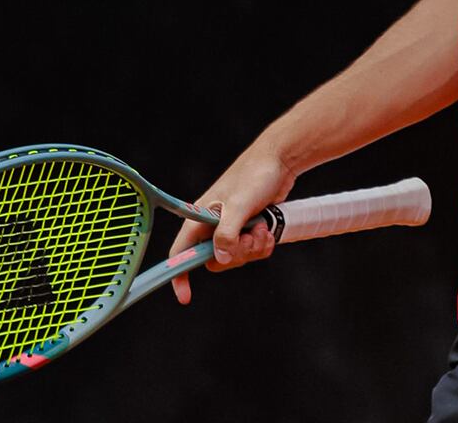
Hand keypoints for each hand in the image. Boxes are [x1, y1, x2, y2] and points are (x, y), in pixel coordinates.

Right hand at [166, 146, 295, 304]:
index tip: (185, 297)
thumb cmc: (254, 176)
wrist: (279, 161)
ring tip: (262, 228)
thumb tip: (219, 259)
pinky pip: (251, 250)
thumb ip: (226, 234)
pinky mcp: (247, 228)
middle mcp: (212, 225)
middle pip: (215, 261)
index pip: (181, 252)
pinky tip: (268, 230)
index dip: (178, 275)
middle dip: (236, 256)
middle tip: (250, 238)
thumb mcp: (239, 206)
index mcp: (199, 218)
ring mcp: (230, 228)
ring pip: (235, 257)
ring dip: (253, 248)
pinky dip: (261, 245)